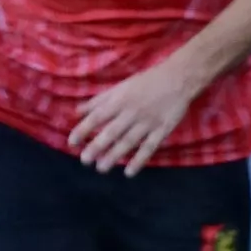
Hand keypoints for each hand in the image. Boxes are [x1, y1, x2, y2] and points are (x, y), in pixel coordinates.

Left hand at [69, 55, 205, 174]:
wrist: (178, 79)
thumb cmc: (146, 82)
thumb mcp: (119, 87)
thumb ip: (98, 101)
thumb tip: (76, 112)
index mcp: (119, 100)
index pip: (97, 117)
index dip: (83, 130)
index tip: (72, 143)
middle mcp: (131, 113)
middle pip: (111, 132)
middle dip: (97, 147)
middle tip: (85, 160)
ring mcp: (147, 123)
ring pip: (128, 142)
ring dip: (114, 156)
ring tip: (101, 168)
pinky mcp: (162, 130)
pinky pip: (149, 147)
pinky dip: (139, 160)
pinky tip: (129, 172)